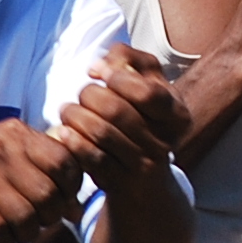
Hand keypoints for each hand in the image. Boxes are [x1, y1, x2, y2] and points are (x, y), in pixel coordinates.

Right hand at [0, 121, 81, 242]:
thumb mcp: (10, 149)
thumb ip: (43, 167)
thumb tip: (77, 208)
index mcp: (18, 134)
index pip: (64, 161)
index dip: (72, 188)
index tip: (63, 201)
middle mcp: (0, 149)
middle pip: (47, 195)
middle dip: (49, 217)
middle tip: (40, 222)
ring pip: (25, 216)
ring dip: (28, 234)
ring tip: (21, 234)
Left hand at [50, 44, 185, 192]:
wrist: (145, 178)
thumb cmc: (142, 117)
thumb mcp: (148, 83)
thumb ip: (128, 59)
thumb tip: (99, 67)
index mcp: (177, 115)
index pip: (148, 93)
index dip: (118, 79)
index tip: (98, 73)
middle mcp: (165, 142)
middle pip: (118, 111)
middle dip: (90, 96)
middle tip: (81, 95)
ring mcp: (143, 165)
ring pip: (102, 133)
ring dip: (76, 117)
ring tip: (67, 111)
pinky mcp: (120, 183)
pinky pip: (92, 158)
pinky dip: (74, 142)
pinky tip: (64, 132)